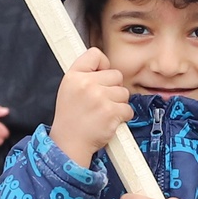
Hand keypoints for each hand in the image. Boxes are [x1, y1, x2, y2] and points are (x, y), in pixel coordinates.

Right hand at [50, 48, 131, 167]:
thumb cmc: (71, 117)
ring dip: (118, 104)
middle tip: (100, 101)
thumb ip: (85, 74)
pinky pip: (128, 109)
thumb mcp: (69, 89)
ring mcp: (99, 98)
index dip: (103, 65)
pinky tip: (108, 121)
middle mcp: (86, 84)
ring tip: (103, 112)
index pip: (95, 54)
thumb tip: (105, 64)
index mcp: (74, 75)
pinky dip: (122, 117)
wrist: (70, 143)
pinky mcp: (111, 112)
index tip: (100, 76)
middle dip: (113, 88)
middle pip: (116, 74)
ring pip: (124, 92)